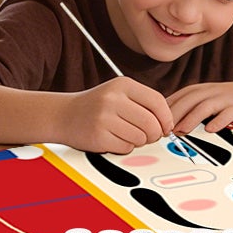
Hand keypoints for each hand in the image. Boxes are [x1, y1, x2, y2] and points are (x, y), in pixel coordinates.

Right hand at [55, 78, 174, 152]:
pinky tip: (113, 139)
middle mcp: (113, 98)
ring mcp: (104, 117)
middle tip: (147, 135)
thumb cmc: (96, 106)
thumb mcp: (118, 94)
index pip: (157, 101)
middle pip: (151, 123)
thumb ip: (143, 103)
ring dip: (137, 141)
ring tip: (125, 134)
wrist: (63, 115)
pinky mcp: (98, 135)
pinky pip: (126, 147)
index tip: (166, 127)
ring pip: (140, 137)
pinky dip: (124, 147)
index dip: (166, 118)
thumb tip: (169, 124)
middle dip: (154, 134)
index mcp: (122, 84)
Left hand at [168, 78, 232, 132]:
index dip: (163, 112)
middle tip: (163, 132)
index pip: (175, 99)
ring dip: (191, 119)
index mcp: (198, 91)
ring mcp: (224, 99)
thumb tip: (164, 122)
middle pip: (186, 101)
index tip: (154, 126)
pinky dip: (218, 122)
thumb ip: (186, 108)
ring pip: (204, 107)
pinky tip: (211, 130)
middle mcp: (209, 92)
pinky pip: (227, 114)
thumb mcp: (205, 99)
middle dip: (173, 116)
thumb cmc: (228, 100)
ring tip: (181, 131)